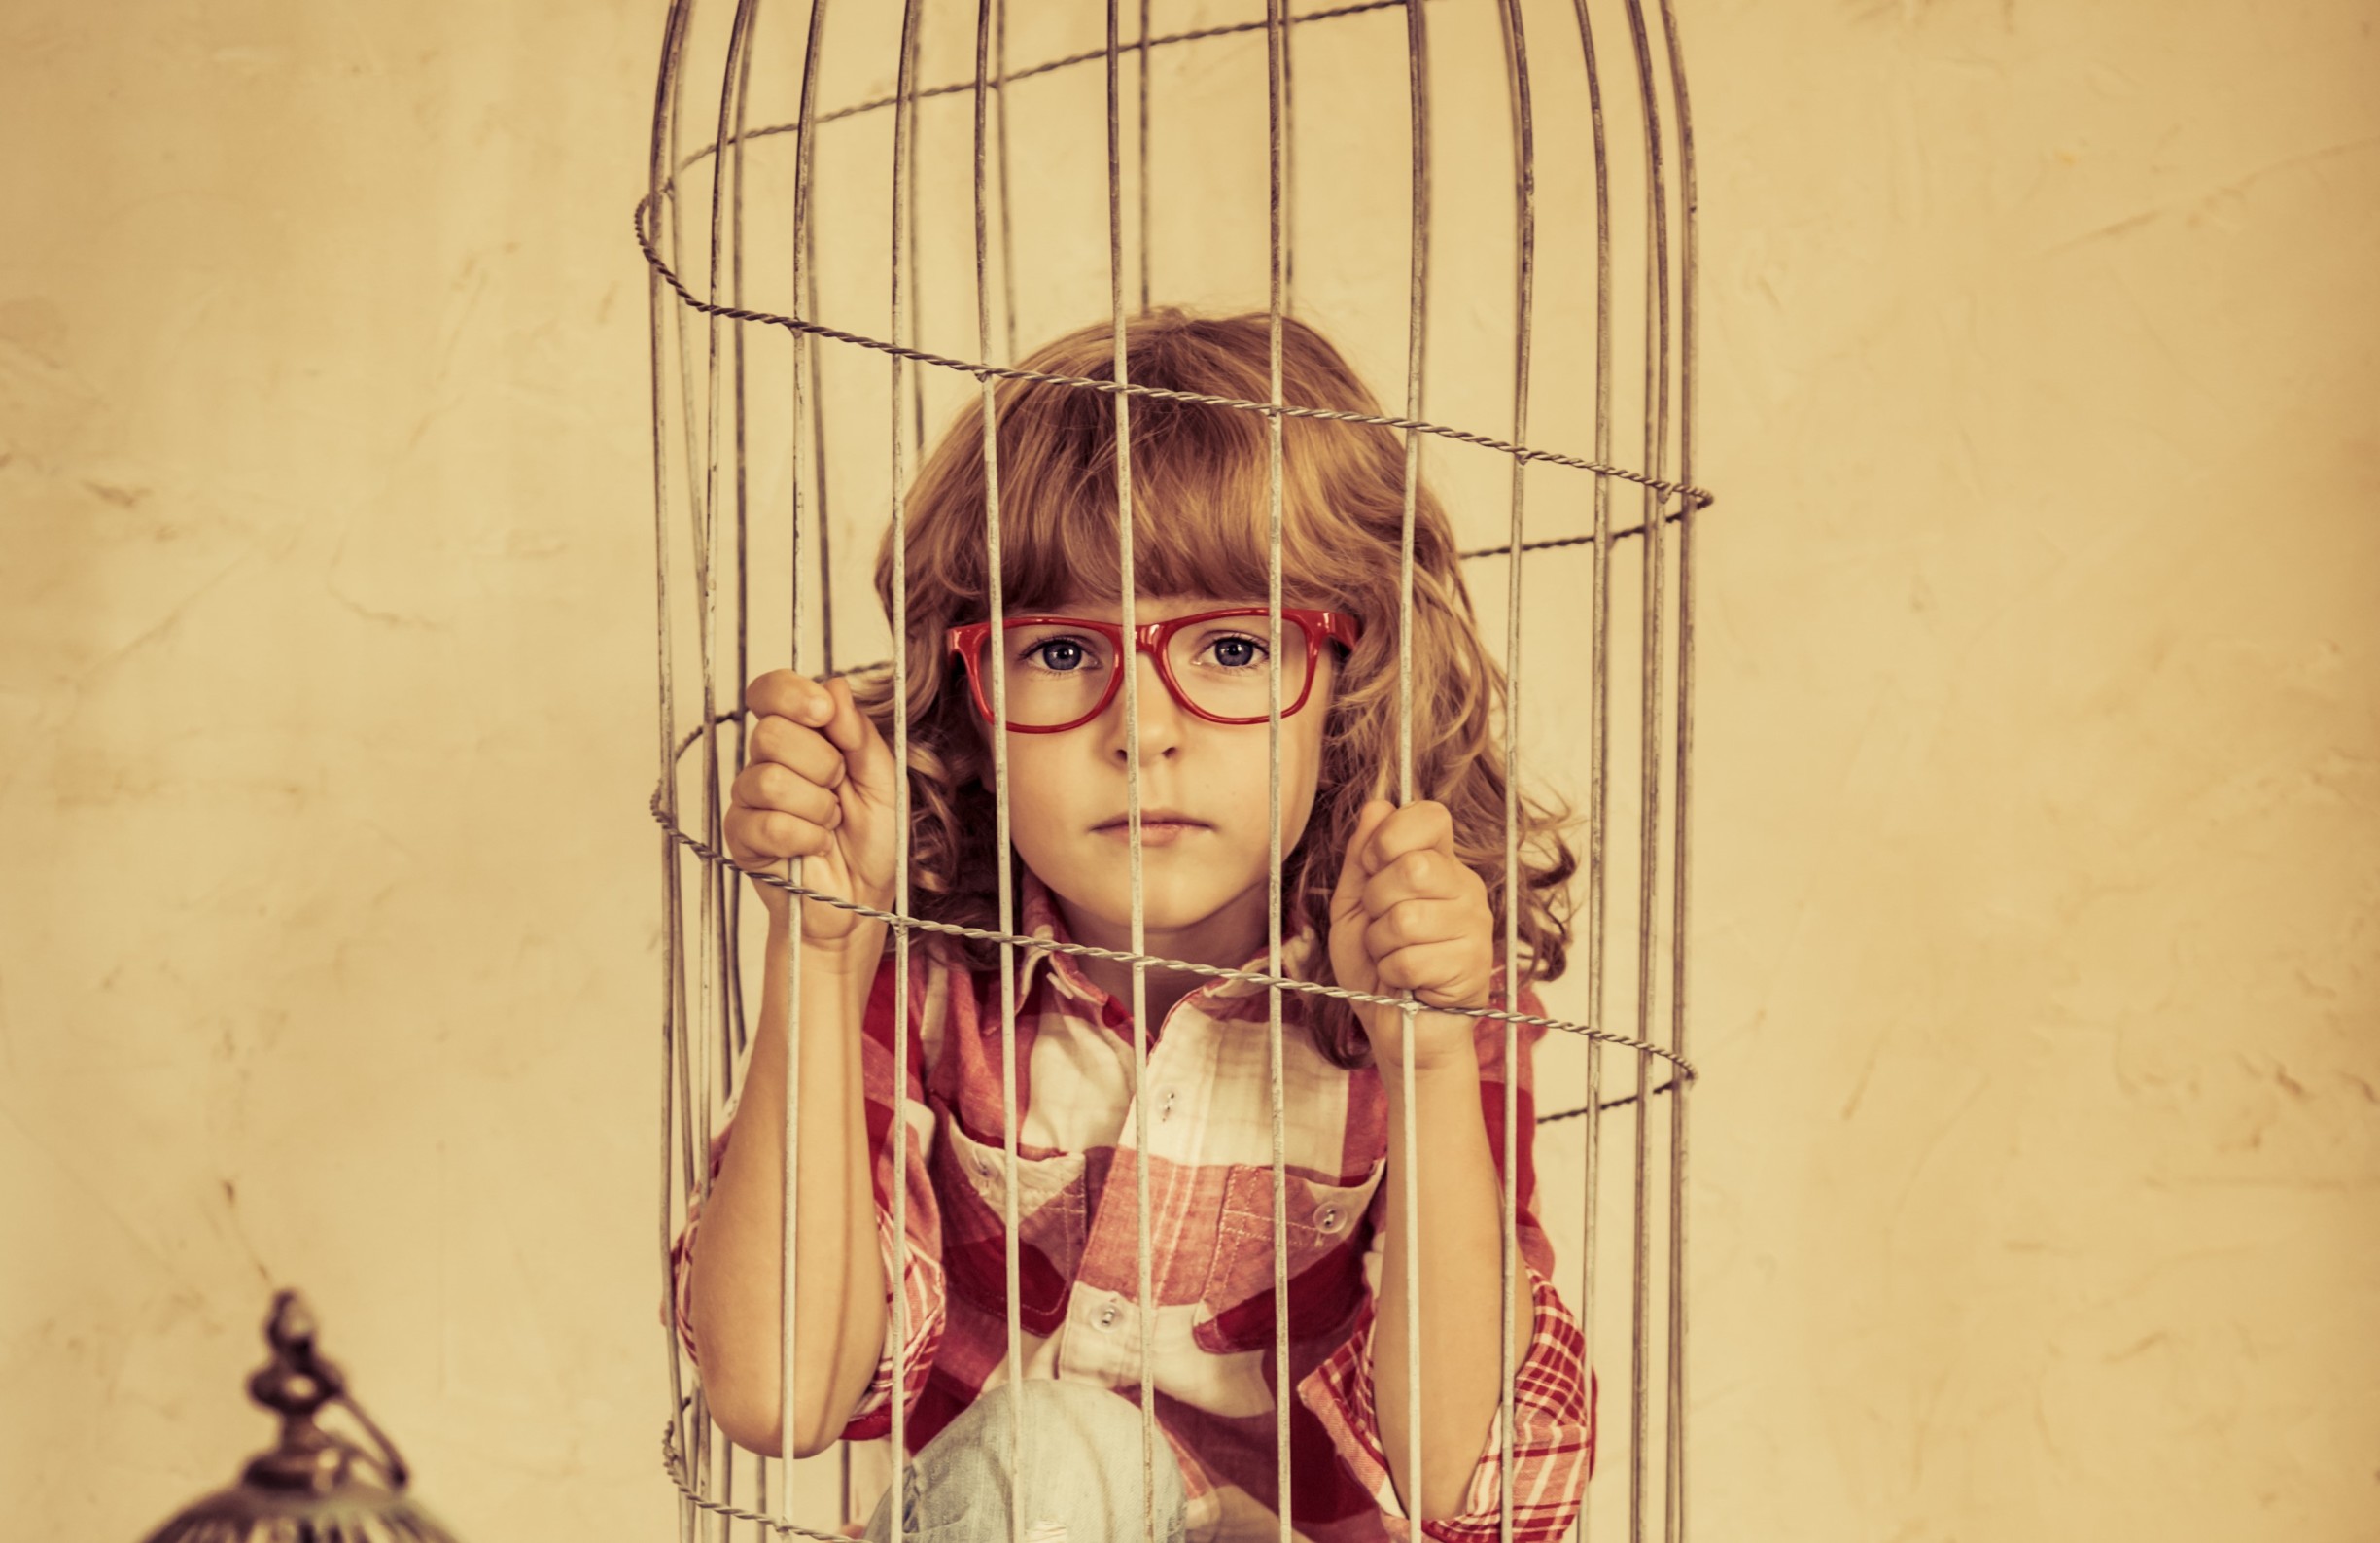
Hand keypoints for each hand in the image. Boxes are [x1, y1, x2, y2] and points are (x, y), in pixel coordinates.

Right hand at [724, 670, 899, 952]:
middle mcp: (767, 761)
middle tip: (840, 790)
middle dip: (822, 765)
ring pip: (769, 780)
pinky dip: (805, 837)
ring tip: (830, 823)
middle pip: (771, 734)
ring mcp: (749, 800)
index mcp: (802, 736)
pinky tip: (815, 846)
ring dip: (817, 806)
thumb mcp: (884, 780)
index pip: (770, 691)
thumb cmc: (873, 839)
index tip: (823, 712)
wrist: (862, 900)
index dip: (791, 693)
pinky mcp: (742, 838)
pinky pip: (768, 824)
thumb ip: (860, 735)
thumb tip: (835, 686)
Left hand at [1327, 799, 1494, 1072]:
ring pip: (1406, 918)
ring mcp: (1475, 926)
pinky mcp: (1473, 966)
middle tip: (1380, 924)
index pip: (1430, 816)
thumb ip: (1361, 858)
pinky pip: (1410, 960)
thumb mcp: (1353, 906)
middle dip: (1376, 901)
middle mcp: (1465, 888)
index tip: (1372, 867)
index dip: (1390, 837)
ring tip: (1391, 955)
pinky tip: (1405, 981)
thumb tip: (1375, 805)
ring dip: (1381, 944)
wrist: (1396, 1029)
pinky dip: (1392, 974)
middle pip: (1412, 867)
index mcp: (1439, 864)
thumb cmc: (1374, 966)